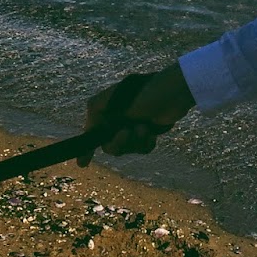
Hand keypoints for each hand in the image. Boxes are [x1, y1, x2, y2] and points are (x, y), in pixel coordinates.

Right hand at [78, 63, 194, 165]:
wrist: (172, 94)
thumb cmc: (142, 93)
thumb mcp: (112, 103)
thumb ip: (95, 119)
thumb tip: (86, 136)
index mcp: (106, 110)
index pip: (91, 133)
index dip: (86, 149)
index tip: (84, 163)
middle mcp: (117, 120)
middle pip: (109, 146)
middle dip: (119, 142)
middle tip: (127, 132)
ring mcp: (132, 126)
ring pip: (127, 149)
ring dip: (136, 141)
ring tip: (145, 127)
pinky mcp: (147, 132)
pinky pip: (142, 149)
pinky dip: (146, 143)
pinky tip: (152, 134)